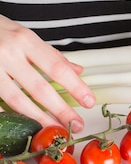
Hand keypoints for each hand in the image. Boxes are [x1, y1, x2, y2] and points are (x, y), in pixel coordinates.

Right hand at [0, 15, 94, 131]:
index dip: (75, 86)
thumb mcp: (24, 35)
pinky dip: (9, 115)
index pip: (57, 67)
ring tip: (53, 128)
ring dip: (38, 117)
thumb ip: (50, 54)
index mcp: (25, 40)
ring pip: (17, 99)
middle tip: (76, 124)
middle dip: (60, 109)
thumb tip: (77, 70)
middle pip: (39, 87)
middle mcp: (8, 54)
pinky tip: (24, 125)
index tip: (89, 101)